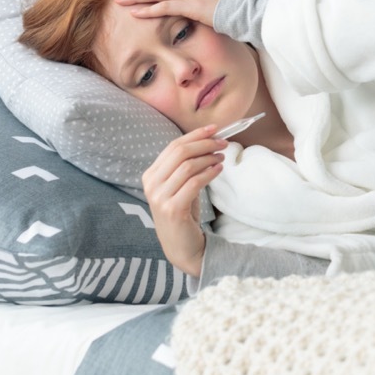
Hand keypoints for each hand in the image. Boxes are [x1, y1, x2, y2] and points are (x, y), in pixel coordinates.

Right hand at [141, 125, 226, 277]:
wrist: (181, 246)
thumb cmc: (184, 213)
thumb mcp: (181, 186)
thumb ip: (186, 167)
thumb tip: (208, 142)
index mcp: (151, 175)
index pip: (173, 146)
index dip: (195, 135)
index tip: (214, 128)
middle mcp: (151, 184)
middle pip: (179, 152)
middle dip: (204, 144)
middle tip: (223, 143)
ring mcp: (159, 197)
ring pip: (187, 166)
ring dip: (208, 158)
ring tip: (223, 157)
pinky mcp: (172, 208)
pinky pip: (193, 183)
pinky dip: (208, 173)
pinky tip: (218, 170)